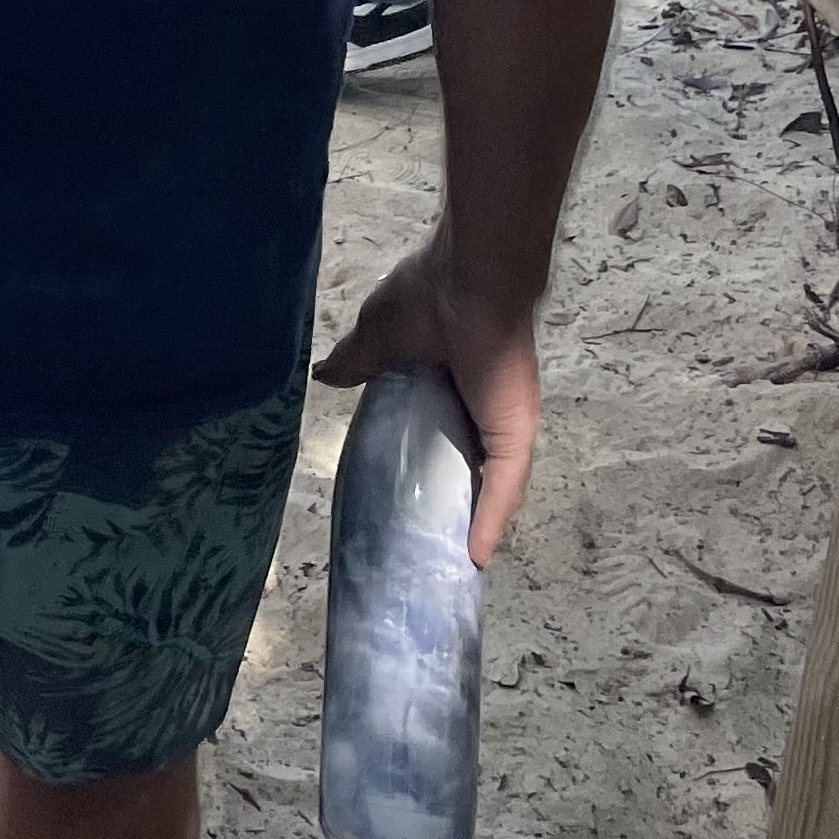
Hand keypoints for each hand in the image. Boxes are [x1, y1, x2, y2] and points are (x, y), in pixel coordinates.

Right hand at [315, 230, 544, 567]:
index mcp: (451, 384)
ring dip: (472, 523)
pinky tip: (476, 555)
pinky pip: (504, 487)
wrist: (471, 277)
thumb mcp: (380, 334)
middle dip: (447, 502)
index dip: (422, 463)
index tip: (396, 494)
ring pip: (489, 487)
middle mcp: (482, 410)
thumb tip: (325, 376)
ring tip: (445, 560)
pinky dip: (491, 520)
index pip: (441, 434)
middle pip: (468, 468)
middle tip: (417, 538)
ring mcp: (501, 426)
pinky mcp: (513, 434)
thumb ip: (357, 360)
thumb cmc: (428, 295)